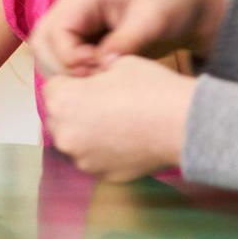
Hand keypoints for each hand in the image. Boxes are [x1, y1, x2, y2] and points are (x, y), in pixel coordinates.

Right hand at [28, 0, 231, 77]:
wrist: (187, 5)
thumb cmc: (173, 6)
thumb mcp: (153, 23)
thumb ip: (126, 43)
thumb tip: (101, 64)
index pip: (54, 32)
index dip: (70, 59)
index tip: (100, 72)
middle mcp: (71, 7)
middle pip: (42, 43)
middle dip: (62, 68)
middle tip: (95, 83)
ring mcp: (74, 21)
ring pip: (47, 53)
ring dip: (65, 73)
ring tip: (97, 84)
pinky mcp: (82, 36)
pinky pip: (62, 58)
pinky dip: (73, 73)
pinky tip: (99, 81)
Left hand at [44, 55, 192, 180]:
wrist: (184, 124)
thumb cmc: (149, 87)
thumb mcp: (118, 63)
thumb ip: (96, 68)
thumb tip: (97, 70)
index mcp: (61, 100)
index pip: (54, 89)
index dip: (72, 84)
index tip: (91, 84)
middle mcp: (64, 133)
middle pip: (60, 117)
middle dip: (75, 110)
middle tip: (104, 104)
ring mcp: (83, 159)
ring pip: (77, 142)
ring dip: (88, 133)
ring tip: (118, 124)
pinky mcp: (104, 175)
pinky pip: (97, 160)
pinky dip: (106, 152)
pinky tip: (128, 142)